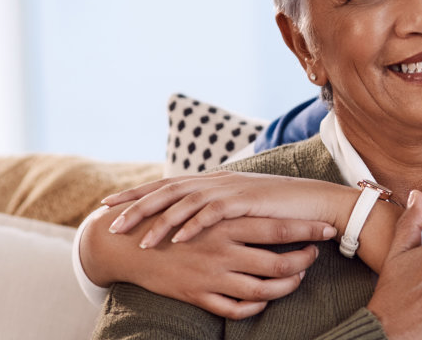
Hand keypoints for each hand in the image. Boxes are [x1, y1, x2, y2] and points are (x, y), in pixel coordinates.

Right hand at [78, 202, 335, 318]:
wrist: (129, 244)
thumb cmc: (171, 220)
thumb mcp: (201, 204)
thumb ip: (232, 202)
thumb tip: (259, 192)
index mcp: (226, 223)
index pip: (278, 227)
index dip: (307, 230)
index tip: (328, 229)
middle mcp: (223, 250)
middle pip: (278, 262)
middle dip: (304, 261)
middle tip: (314, 256)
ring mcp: (212, 276)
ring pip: (263, 290)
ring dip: (286, 285)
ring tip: (296, 277)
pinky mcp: (199, 295)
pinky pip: (236, 309)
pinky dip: (256, 306)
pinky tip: (265, 298)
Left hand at [102, 171, 354, 248]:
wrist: (312, 202)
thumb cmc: (277, 209)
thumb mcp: (239, 207)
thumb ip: (215, 208)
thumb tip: (192, 218)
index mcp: (210, 181)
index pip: (164, 185)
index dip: (136, 194)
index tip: (109, 204)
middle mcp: (214, 181)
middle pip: (165, 190)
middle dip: (135, 206)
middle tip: (109, 221)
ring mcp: (228, 189)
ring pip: (183, 203)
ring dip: (159, 222)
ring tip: (138, 241)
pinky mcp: (243, 201)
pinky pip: (211, 214)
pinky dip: (191, 226)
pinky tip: (175, 241)